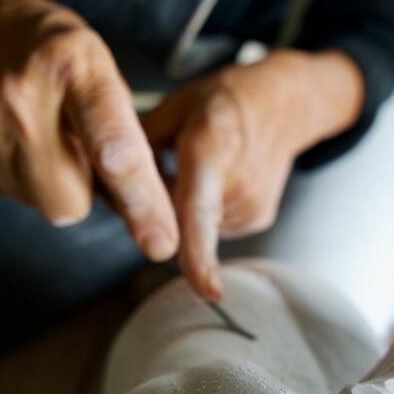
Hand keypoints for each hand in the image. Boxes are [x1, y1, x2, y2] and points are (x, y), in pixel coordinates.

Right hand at [0, 0, 178, 260]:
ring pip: (34, 202)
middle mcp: (20, 89)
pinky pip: (2, 193)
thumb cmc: (57, 60)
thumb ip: (126, 141)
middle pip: (67, 201)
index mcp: (75, 63)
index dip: (141, 200)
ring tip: (37, 136)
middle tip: (73, 150)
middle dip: (81, 192)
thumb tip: (150, 217)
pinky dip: (15, 178)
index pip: (114, 147)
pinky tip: (9, 139)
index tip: (160, 242)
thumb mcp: (104, 76)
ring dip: (47, 183)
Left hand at [144, 50, 363, 299]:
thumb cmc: (224, 101)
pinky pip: (213, 226)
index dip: (200, 254)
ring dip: (185, 207)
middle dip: (161, 207)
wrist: (285, 103)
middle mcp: (235, 184)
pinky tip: (220, 177)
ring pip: (195, 227)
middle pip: (179, 222)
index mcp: (210, 149)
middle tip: (175, 164)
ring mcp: (251, 206)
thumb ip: (139, 150)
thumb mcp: (174, 107)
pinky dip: (207, 210)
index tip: (207, 291)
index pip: (200, 210)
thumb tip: (108, 187)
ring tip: (205, 166)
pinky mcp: (257, 219)